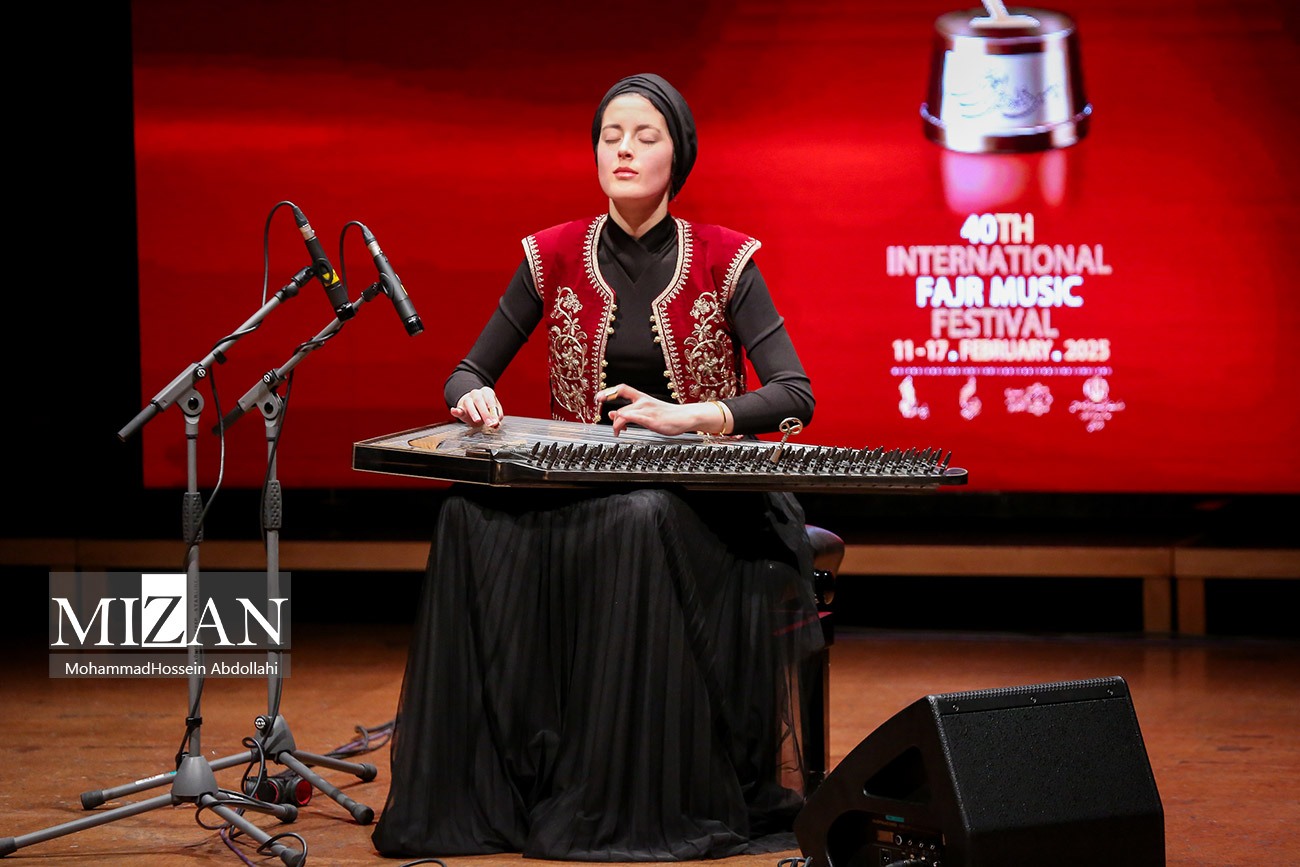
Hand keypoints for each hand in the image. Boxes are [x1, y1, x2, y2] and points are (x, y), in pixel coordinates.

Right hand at [450, 386, 502, 427]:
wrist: (474, 406)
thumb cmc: (486, 408)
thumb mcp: (494, 411)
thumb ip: (497, 417)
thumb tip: (496, 423)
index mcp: (487, 392)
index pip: (490, 400)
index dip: (493, 411)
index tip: (495, 421)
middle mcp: (476, 393)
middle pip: (479, 400)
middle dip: (485, 413)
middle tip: (489, 423)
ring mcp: (467, 399)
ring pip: (468, 403)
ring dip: (473, 412)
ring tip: (477, 420)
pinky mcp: (460, 407)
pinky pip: (457, 409)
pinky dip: (455, 410)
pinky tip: (454, 411)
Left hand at [598, 384, 725, 436]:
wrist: (685, 417)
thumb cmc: (667, 415)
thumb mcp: (645, 412)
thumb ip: (629, 412)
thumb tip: (612, 414)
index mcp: (642, 397)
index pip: (622, 389)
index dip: (608, 391)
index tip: (598, 397)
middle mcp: (643, 401)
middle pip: (621, 407)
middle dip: (614, 420)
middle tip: (615, 430)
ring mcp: (647, 410)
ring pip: (624, 413)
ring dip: (617, 425)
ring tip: (618, 433)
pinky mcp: (651, 419)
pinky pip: (634, 417)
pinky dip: (624, 420)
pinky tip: (622, 428)